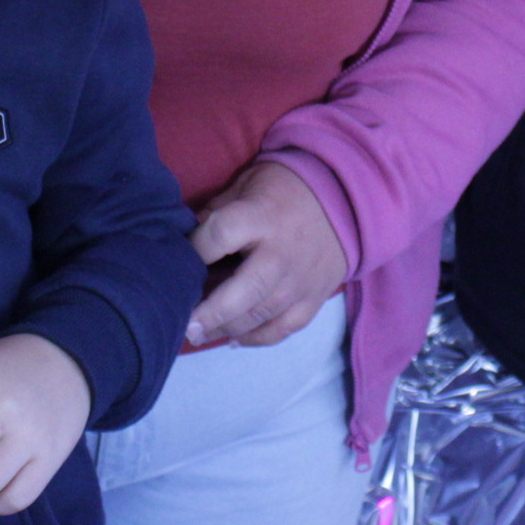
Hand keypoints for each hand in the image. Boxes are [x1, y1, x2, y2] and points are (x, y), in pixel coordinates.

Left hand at [186, 160, 348, 347]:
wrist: (347, 202)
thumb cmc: (286, 190)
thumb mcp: (248, 184)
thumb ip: (217, 211)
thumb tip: (184, 239)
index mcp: (261, 217)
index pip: (220, 236)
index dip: (193, 250)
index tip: (177, 260)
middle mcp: (281, 255)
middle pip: (242, 292)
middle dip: (210, 313)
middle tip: (184, 325)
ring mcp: (299, 282)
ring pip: (259, 316)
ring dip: (225, 329)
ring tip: (199, 333)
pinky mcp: (313, 300)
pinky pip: (282, 329)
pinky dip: (256, 338)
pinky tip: (233, 339)